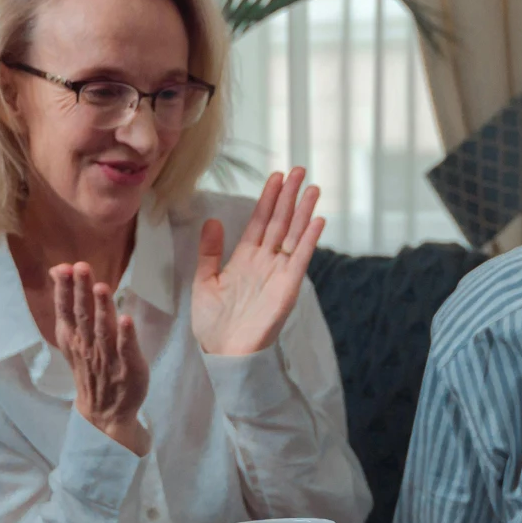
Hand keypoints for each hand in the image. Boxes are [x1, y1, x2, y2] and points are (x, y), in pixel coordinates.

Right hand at [52, 262, 149, 454]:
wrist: (103, 412)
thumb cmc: (91, 367)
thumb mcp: (73, 337)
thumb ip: (68, 306)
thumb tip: (60, 270)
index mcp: (74, 338)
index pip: (66, 310)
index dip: (64, 289)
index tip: (63, 268)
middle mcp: (88, 346)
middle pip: (83, 316)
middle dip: (81, 291)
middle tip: (81, 267)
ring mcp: (108, 357)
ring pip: (104, 330)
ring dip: (103, 309)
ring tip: (102, 288)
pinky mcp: (129, 368)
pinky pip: (127, 350)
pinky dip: (127, 336)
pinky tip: (127, 319)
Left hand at [192, 167, 323, 358]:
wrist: (224, 352)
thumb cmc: (213, 323)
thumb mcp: (205, 281)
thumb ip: (210, 252)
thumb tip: (213, 220)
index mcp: (245, 258)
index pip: (259, 221)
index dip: (267, 199)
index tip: (276, 177)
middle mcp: (265, 261)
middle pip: (279, 221)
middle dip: (289, 196)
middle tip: (299, 170)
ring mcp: (278, 272)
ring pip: (293, 234)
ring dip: (303, 211)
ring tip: (313, 187)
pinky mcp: (288, 286)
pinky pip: (300, 258)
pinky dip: (309, 239)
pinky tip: (317, 220)